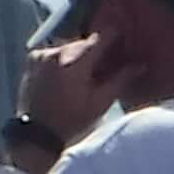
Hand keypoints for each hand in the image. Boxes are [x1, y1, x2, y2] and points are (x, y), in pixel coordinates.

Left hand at [15, 35, 117, 151]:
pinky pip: (56, 51)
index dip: (116, 38)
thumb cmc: (72, 122)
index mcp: (75, 62)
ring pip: (71, 46)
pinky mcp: (33, 60)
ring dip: (80, 56)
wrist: (38, 136)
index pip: (102, 37)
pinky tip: (68, 77)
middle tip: (106, 67)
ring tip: (87, 76)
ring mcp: (42, 55)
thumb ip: (121, 79)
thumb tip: (141, 64)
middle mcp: (56, 53)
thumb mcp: (101, 102)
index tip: (124, 42)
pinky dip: (64, 59)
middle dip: (98, 52)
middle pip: (85, 42)